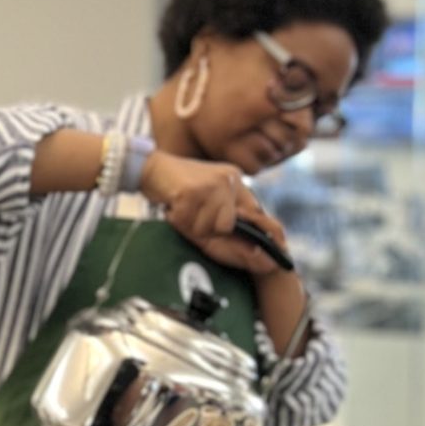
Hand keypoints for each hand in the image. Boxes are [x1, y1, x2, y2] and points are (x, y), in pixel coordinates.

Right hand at [137, 151, 290, 279]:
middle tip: (190, 217)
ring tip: (182, 209)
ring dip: (191, 225)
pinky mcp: (193, 189)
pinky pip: (191, 222)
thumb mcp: (206, 203)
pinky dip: (179, 219)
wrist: (150, 168)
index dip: (264, 235)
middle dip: (207, 229)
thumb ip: (225, 223)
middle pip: (228, 226)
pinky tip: (174, 205)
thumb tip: (254, 253)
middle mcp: (228, 179)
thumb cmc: (178, 190)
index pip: (256, 214)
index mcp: (235, 181)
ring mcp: (212, 183)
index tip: (273, 257)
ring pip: (210, 226)